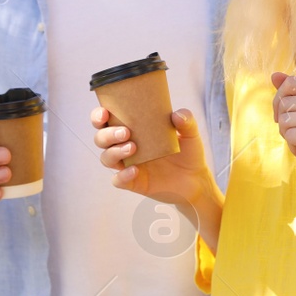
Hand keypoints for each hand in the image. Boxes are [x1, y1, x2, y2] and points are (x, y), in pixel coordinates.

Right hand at [92, 104, 215, 209]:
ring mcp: (128, 165)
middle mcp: (125, 146)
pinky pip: (118, 180)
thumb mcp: (190, 134)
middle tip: (126, 132)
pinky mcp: (133, 182)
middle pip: (101, 139)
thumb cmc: (188, 152)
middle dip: (107, 134)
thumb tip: (176, 114)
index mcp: (134, 130)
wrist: (196, 179)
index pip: (107, 121)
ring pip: (106, 158)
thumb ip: (187, 121)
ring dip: (114, 152)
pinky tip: (135, 170)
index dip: (99, 116)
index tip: (104, 113)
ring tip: (133, 147)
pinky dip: (122, 175)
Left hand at [271, 71, 295, 200]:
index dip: (281, 102)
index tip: (290, 120)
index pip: (291, 83)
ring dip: (290, 138)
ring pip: (284, 120)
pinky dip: (294, 149)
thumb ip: (295, 95)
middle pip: (284, 102)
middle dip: (285, 124)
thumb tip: (274, 75)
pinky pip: (289, 136)